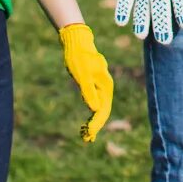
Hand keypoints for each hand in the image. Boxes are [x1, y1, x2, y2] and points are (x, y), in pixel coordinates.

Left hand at [57, 22, 114, 141]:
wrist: (77, 42)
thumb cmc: (79, 58)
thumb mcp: (82, 75)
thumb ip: (88, 91)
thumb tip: (94, 108)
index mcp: (105, 86)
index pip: (103, 109)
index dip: (96, 123)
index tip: (88, 134)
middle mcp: (105, 87)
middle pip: (103, 111)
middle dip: (95, 125)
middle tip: (86, 138)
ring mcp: (100, 86)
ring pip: (99, 108)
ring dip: (93, 121)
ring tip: (85, 134)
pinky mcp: (93, 85)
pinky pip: (95, 103)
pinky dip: (91, 113)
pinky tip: (86, 122)